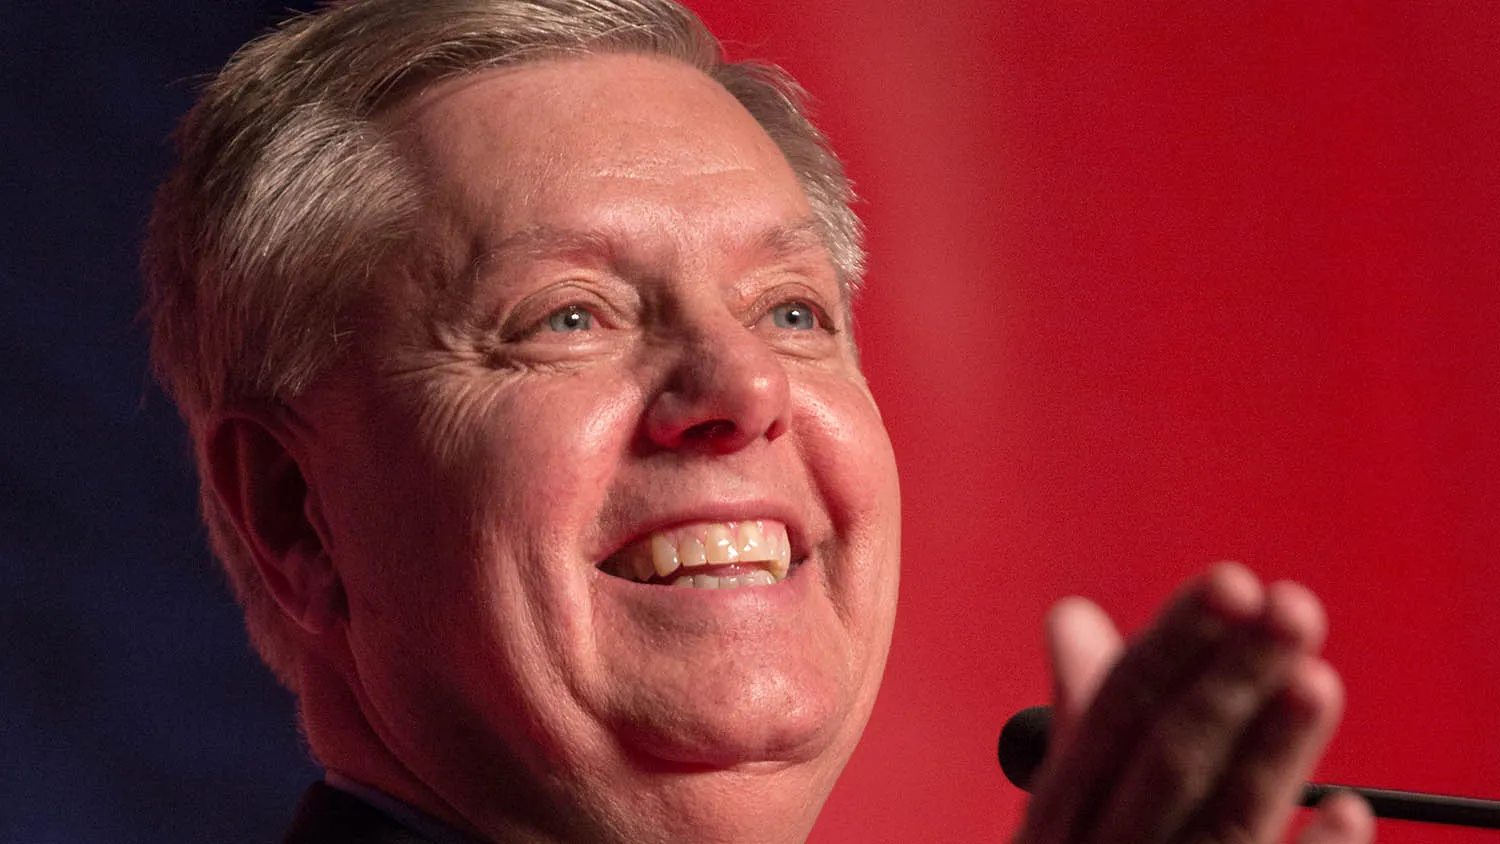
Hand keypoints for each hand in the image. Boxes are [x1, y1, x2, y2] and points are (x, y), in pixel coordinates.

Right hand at [1014, 563, 1374, 843]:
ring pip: (1219, 830)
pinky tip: (1350, 815)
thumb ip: (1084, 716)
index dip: (1172, 647)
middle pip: (1164, 764)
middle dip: (1227, 680)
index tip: (1231, 584)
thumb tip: (1075, 615)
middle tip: (1292, 607)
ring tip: (1316, 679)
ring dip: (1271, 755)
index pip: (1111, 715)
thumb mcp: (1065, 815)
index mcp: (1057, 818)